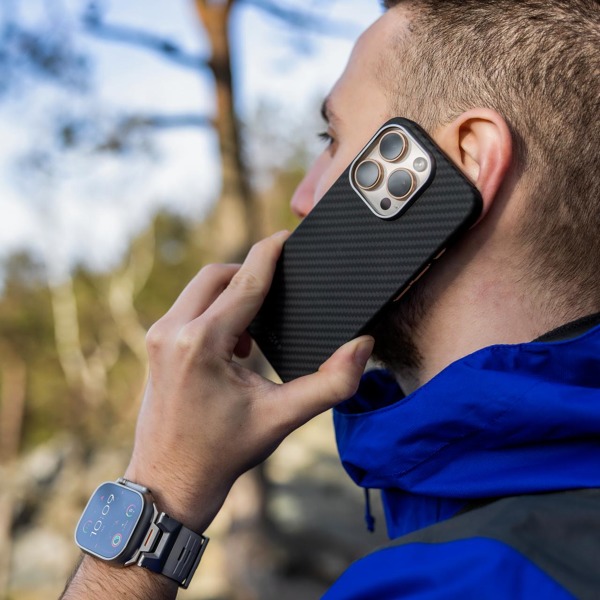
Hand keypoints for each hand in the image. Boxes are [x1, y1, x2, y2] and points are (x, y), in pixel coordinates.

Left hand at [124, 231, 373, 532]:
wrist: (170, 481)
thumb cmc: (222, 452)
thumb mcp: (281, 417)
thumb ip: (330, 383)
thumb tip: (362, 348)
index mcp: (202, 344)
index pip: (244, 282)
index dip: (268, 254)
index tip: (285, 235)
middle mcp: (172, 332)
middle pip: (216, 275)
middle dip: (249, 274)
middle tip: (278, 290)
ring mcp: (158, 336)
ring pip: (199, 288)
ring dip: (231, 294)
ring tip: (257, 331)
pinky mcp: (156, 344)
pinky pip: (188, 306)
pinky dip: (214, 308)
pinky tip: (236, 342)